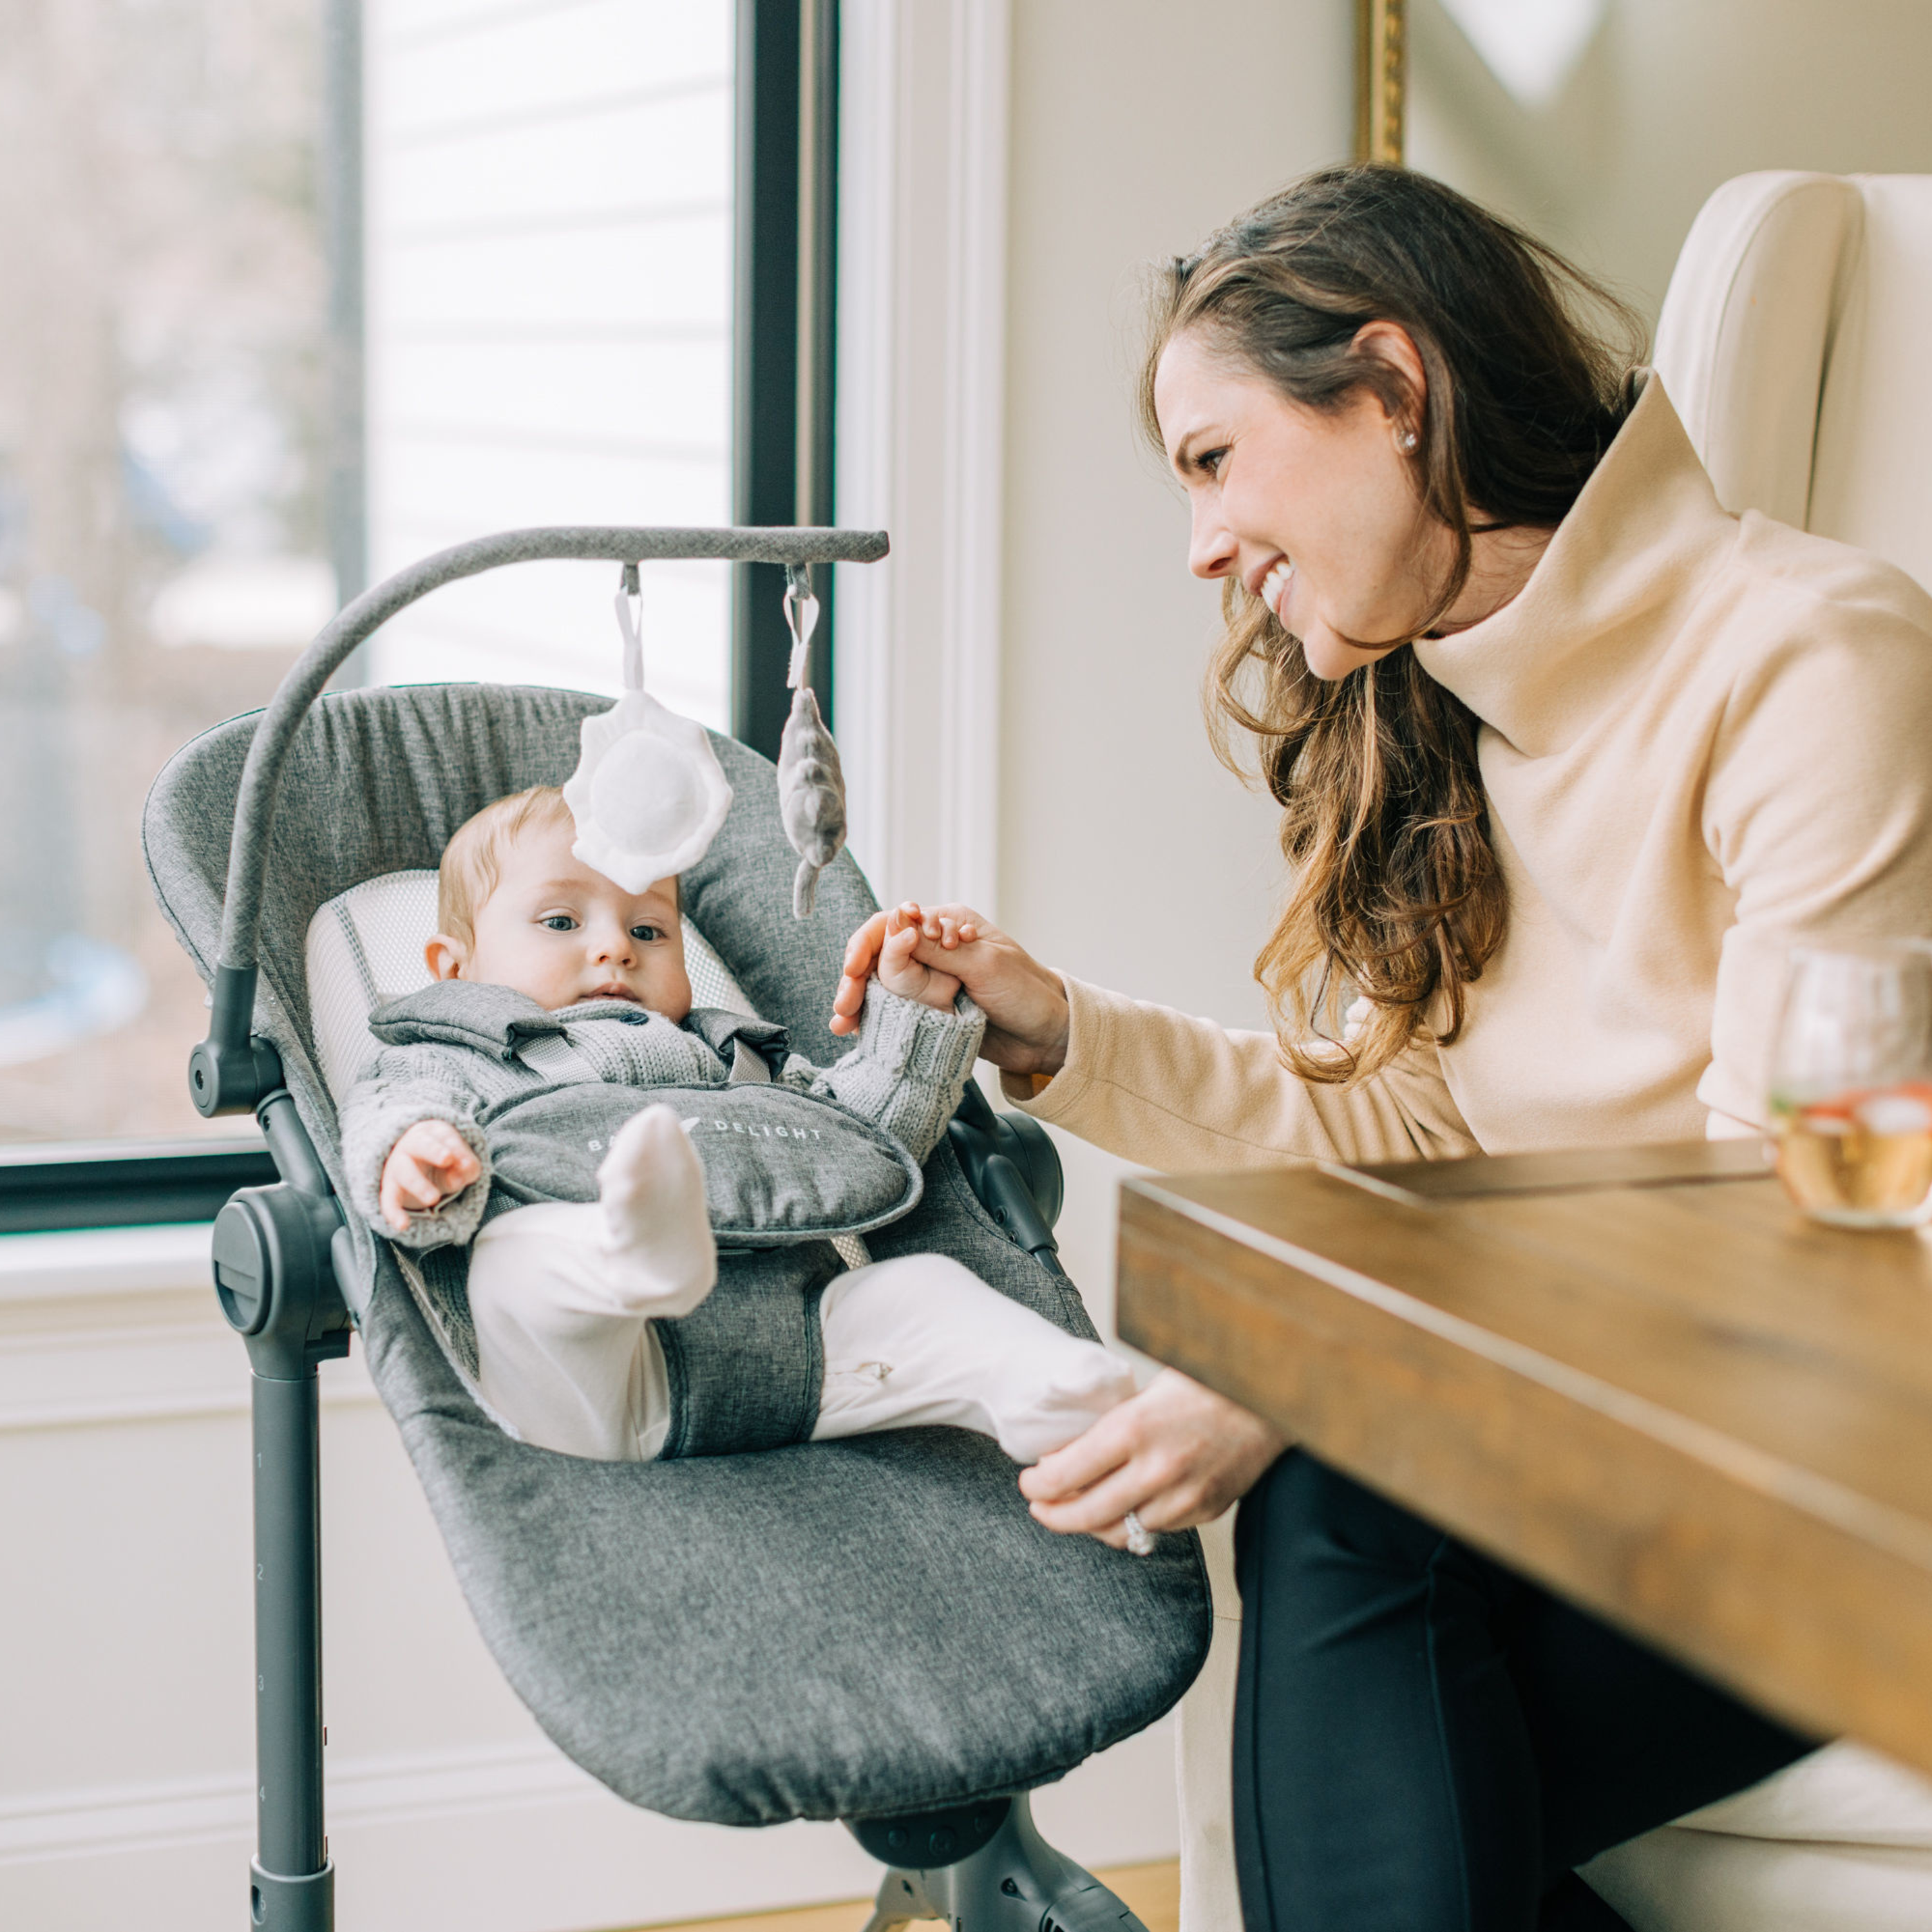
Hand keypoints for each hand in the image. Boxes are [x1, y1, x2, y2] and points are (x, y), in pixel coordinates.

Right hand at [379, 1120, 480, 1232]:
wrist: (416, 1167)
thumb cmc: (444, 1161)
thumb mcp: (461, 1162)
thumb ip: (467, 1167)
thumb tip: (458, 1178)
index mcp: (431, 1133)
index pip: (445, 1136)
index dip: (457, 1148)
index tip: (468, 1164)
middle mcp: (410, 1146)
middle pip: (420, 1144)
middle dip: (434, 1151)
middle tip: (448, 1160)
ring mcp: (397, 1167)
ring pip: (404, 1172)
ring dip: (419, 1184)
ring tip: (434, 1199)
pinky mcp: (390, 1189)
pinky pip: (388, 1200)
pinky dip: (393, 1213)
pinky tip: (402, 1225)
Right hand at [831, 903, 1071, 1075]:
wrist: (1048, 1037)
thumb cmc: (1027, 993)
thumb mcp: (984, 966)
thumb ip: (937, 950)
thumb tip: (896, 925)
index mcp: (948, 924)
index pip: (892, 924)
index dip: (866, 946)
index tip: (853, 971)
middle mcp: (934, 948)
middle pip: (879, 954)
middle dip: (856, 977)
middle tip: (843, 1006)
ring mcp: (930, 978)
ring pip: (880, 983)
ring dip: (859, 1000)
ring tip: (842, 1023)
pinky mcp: (930, 1007)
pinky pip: (893, 1007)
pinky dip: (873, 1017)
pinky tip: (854, 1031)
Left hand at [1018, 1369, 1286, 1547]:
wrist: (1270, 1393)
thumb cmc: (1206, 1380)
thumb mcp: (1145, 1391)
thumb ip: (1107, 1426)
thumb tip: (1063, 1455)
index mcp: (1133, 1428)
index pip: (1065, 1473)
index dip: (1037, 1485)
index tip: (1029, 1483)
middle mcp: (1157, 1469)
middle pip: (1086, 1515)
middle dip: (1053, 1516)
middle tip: (1040, 1507)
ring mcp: (1184, 1496)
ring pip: (1121, 1532)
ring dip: (1094, 1524)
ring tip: (1078, 1509)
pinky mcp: (1206, 1509)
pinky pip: (1158, 1529)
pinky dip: (1136, 1522)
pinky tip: (1126, 1506)